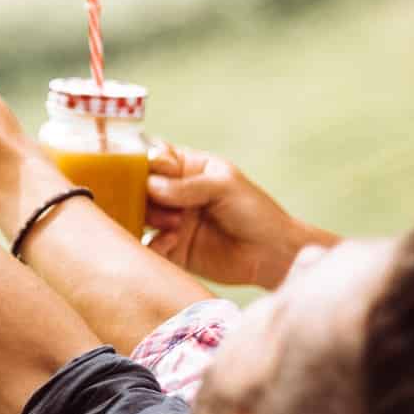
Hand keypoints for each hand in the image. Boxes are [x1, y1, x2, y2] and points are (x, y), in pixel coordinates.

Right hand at [146, 143, 326, 289]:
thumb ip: (187, 185)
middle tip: (154, 200)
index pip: (156, 158)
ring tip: (174, 223)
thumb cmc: (256, 212)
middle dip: (141, 193)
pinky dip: (154, 244)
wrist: (272, 255)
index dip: (144, 163)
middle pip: (141, 187)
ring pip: (141, 215)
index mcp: (189, 170)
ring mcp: (172, 222)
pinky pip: (150, 245)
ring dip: (150, 217)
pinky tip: (173, 241)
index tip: (144, 172)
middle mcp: (175, 194)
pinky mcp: (172, 249)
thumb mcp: (224, 186)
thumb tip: (150, 185)